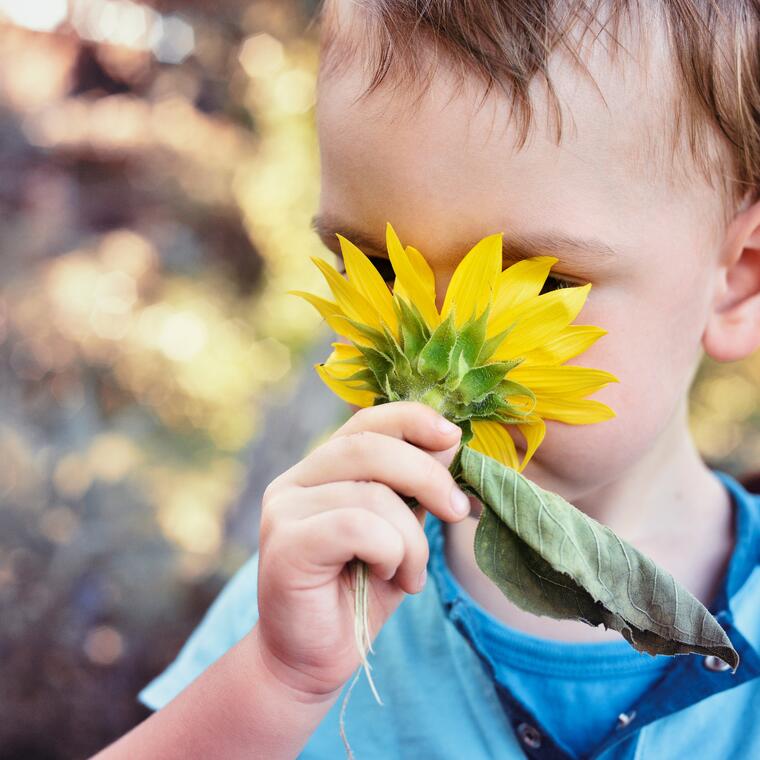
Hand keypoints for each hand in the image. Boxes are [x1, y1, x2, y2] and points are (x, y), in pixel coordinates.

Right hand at [252, 401, 470, 699]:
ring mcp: (284, 510)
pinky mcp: (285, 545)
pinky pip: (357, 526)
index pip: (366, 422)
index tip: (453, 437)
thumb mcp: (400, 531)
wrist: (314, 658)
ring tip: (411, 572)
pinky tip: (389, 577)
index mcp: (321, 469)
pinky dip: (390, 551)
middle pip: (370, 447)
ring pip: (372, 493)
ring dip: (412, 537)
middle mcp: (295, 480)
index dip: (412, 420)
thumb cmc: (361, 591)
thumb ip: (414, 490)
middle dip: (427, 475)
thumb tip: (447, 443)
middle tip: (457, 511)